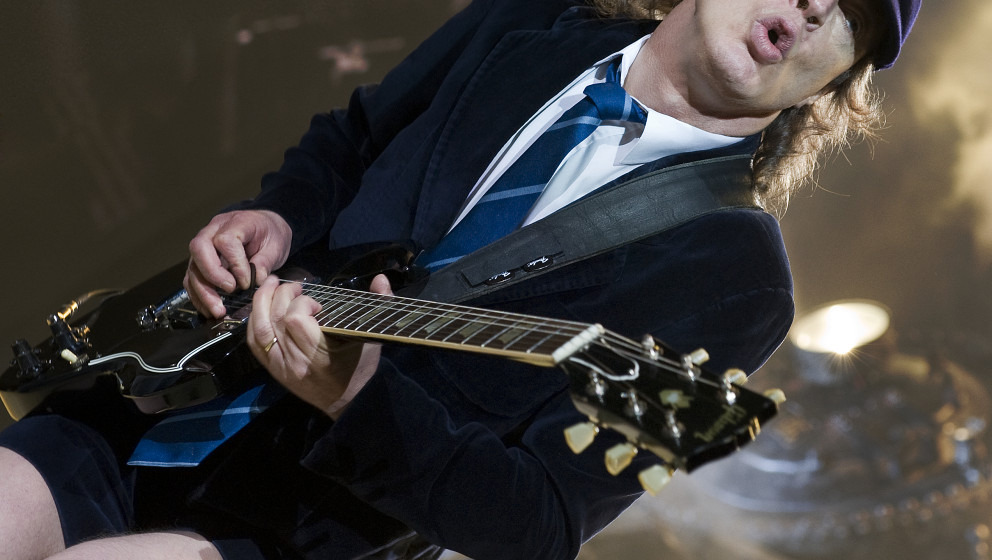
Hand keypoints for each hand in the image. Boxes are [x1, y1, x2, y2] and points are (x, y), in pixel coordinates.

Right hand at [184, 210, 292, 317]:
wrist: (264, 228)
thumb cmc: (270, 234)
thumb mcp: (276, 245)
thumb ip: (266, 261)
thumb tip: (256, 279)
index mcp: (235, 222)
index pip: (225, 241)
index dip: (235, 263)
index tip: (247, 281)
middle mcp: (213, 231)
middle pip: (199, 249)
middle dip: (212, 275)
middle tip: (230, 291)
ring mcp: (204, 246)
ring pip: (193, 267)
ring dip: (203, 291)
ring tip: (218, 310)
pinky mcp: (200, 261)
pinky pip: (191, 278)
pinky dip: (198, 295)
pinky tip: (209, 309)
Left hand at [246, 274, 393, 418]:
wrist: (350, 402)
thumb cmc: (362, 368)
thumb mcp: (373, 337)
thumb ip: (379, 305)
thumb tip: (381, 278)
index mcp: (320, 355)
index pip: (295, 320)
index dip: (301, 303)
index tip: (316, 304)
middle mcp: (296, 362)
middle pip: (275, 320)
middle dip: (281, 295)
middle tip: (293, 286)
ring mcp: (281, 367)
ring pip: (261, 330)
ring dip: (261, 303)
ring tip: (271, 286)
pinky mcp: (274, 370)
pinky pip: (255, 343)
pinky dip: (254, 322)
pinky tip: (261, 308)